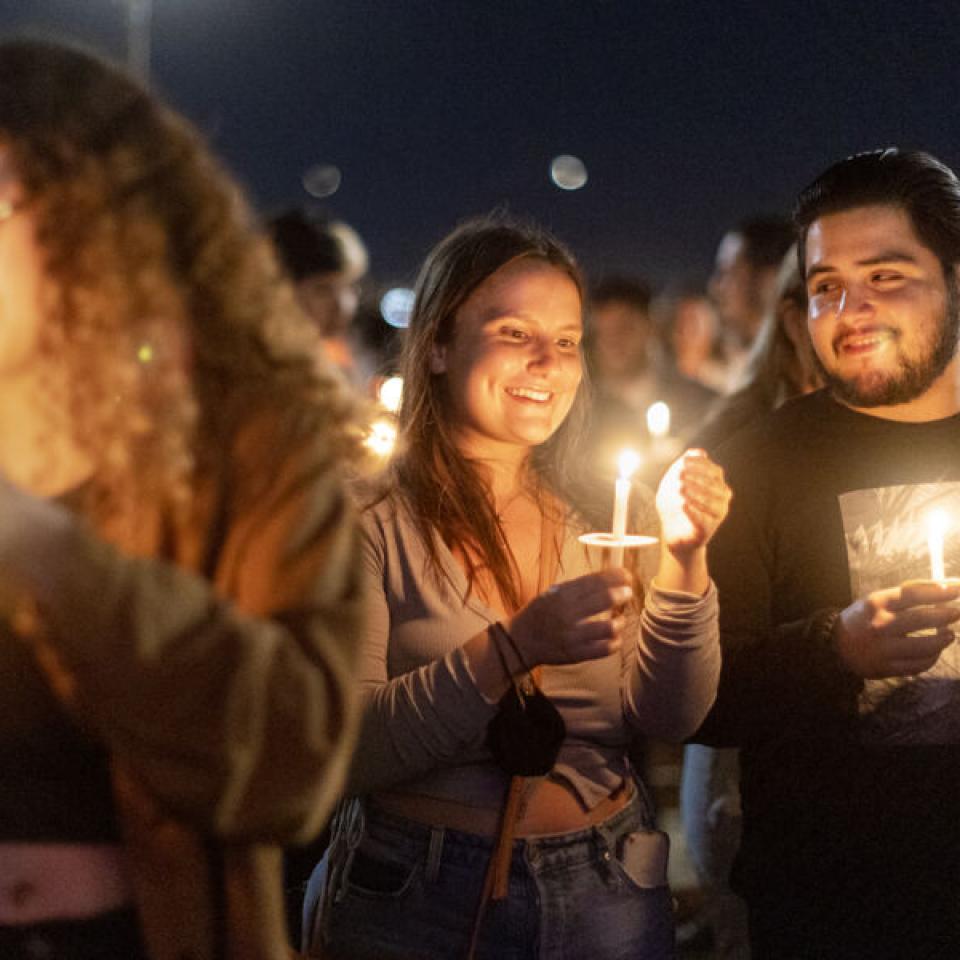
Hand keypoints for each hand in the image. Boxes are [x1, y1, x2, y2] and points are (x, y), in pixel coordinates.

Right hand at [507, 568, 632, 667]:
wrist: (520, 642)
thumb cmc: (540, 614)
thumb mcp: (552, 594)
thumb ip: (576, 587)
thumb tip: (608, 578)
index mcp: (562, 595)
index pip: (595, 581)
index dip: (616, 576)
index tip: (627, 575)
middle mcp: (567, 614)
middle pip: (605, 599)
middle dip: (623, 593)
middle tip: (627, 593)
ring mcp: (572, 636)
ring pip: (609, 627)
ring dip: (620, 621)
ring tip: (619, 619)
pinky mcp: (576, 654)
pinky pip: (605, 649)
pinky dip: (615, 642)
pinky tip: (614, 637)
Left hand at [655, 449, 730, 560]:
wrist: (674, 533)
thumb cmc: (676, 504)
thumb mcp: (676, 482)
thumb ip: (686, 465)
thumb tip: (699, 452)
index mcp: (718, 485)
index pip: (714, 471)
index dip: (700, 465)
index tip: (683, 462)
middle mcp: (722, 500)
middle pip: (714, 486)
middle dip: (697, 478)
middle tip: (680, 474)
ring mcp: (717, 516)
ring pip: (712, 503)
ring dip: (696, 494)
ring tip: (680, 489)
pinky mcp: (707, 531)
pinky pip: (703, 521)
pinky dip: (693, 512)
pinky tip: (683, 505)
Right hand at [835, 579, 959, 677]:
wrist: (837, 645)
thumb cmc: (866, 618)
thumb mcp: (879, 599)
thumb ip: (908, 594)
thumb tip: (945, 588)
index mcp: (877, 603)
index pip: (915, 594)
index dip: (941, 591)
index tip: (959, 588)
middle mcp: (879, 625)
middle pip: (922, 619)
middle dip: (947, 615)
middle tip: (958, 612)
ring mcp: (883, 648)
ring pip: (925, 646)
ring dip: (944, 639)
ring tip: (950, 634)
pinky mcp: (886, 668)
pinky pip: (919, 665)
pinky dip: (932, 657)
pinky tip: (934, 651)